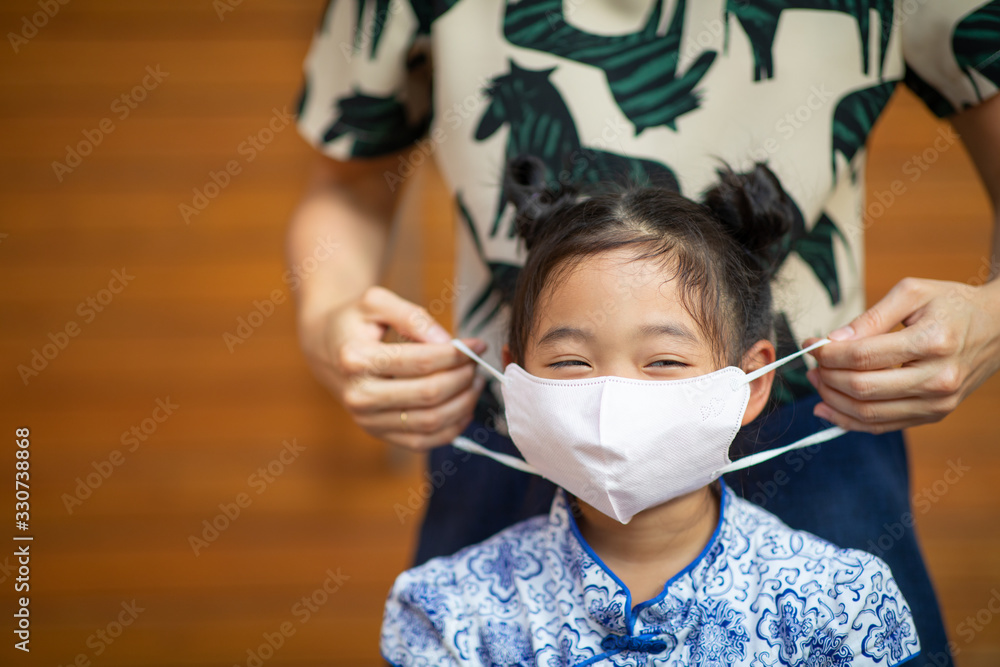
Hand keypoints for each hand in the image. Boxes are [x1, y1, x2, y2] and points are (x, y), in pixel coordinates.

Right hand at [299, 285, 487, 449]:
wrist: (328, 348)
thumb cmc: (356, 322)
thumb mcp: (376, 301)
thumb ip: (413, 317)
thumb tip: (446, 343)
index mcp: (355, 359)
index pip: (421, 362)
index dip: (457, 354)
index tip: (477, 344)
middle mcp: (358, 395)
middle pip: (429, 394)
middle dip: (463, 378)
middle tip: (476, 363)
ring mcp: (367, 420)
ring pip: (430, 422)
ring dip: (463, 403)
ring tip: (475, 382)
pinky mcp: (379, 434)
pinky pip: (424, 441)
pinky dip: (452, 427)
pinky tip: (464, 406)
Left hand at [804, 277, 999, 433]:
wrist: (998, 328)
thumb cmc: (952, 305)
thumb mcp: (913, 293)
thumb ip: (870, 317)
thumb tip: (832, 341)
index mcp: (934, 342)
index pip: (863, 356)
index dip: (828, 353)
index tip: (811, 344)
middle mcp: (938, 378)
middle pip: (862, 388)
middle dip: (826, 376)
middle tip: (812, 364)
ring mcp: (938, 403)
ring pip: (869, 413)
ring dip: (832, 401)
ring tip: (816, 382)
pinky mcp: (934, 415)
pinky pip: (883, 426)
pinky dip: (849, 421)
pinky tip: (828, 409)